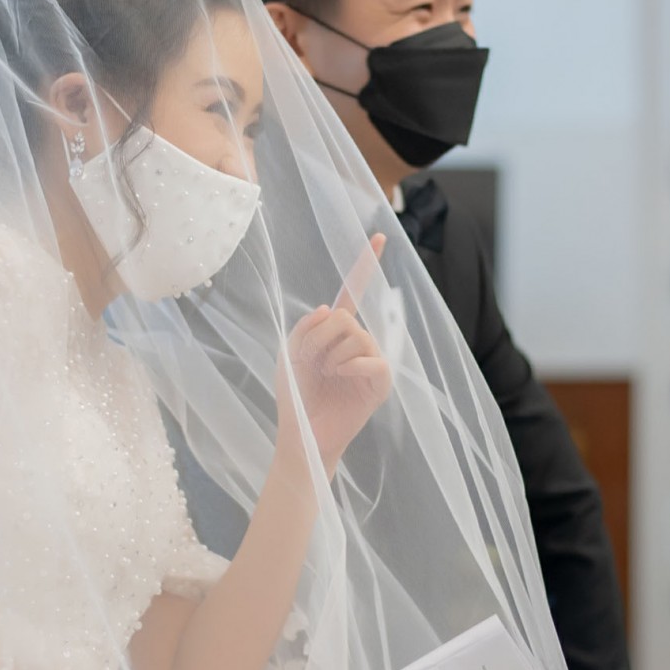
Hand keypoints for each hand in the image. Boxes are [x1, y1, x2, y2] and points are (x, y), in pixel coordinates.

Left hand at [276, 234, 390, 477]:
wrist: (303, 433)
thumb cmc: (296, 395)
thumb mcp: (288, 353)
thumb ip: (305, 326)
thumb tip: (330, 309)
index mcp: (336, 331)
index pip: (353, 291)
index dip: (366, 264)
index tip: (380, 236)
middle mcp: (358, 340)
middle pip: (343, 316)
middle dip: (317, 338)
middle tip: (309, 361)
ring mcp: (371, 358)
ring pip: (353, 335)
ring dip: (328, 356)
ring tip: (324, 375)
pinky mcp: (381, 379)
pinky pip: (368, 358)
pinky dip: (348, 368)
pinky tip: (341, 381)